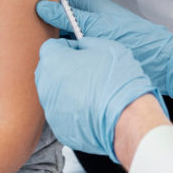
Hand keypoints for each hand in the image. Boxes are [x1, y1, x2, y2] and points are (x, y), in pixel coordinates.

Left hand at [35, 37, 166, 162]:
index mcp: (53, 61)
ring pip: (55, 94)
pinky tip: (92, 108)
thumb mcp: (106, 47)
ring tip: (92, 92)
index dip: (67, 47)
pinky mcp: (60, 129)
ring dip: (68, 90)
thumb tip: (81, 46)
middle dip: (64, 69)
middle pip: (49, 71)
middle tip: (87, 71)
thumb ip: (85, 43)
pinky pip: (63, 114)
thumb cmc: (118, 81)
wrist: (127, 117)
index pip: (51, 47)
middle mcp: (46, 86)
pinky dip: (74, 110)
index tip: (79, 52)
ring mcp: (51, 110)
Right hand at [36, 0, 172, 97]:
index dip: (43, 7)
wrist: (160, 62)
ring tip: (33, 51)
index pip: (60, 3)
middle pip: (61, 22)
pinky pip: (74, 53)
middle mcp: (90, 21)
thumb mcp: (96, 26)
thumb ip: (68, 18)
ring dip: (54, 45)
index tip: (23, 13)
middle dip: (45, 28)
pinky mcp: (95, 55)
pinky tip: (52, 64)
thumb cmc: (133, 39)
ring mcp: (93, 38)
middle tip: (22, 36)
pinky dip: (64, 57)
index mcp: (91, 7)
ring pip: (66, 39)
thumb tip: (41, 7)